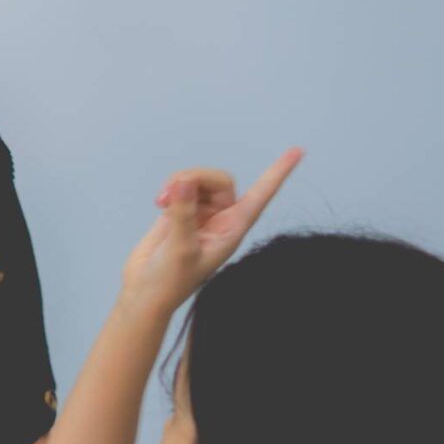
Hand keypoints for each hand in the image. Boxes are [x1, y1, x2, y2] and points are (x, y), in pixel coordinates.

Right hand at [119, 149, 303, 316]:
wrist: (145, 293)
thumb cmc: (169, 281)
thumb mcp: (182, 248)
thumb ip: (184, 213)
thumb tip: (184, 181)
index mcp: (233, 228)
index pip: (262, 195)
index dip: (279, 172)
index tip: (298, 151)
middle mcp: (221, 218)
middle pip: (220, 180)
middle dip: (197, 177)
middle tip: (173, 189)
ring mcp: (200, 214)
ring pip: (199, 180)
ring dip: (180, 182)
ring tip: (162, 200)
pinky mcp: (179, 211)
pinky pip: (182, 185)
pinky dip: (171, 188)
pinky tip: (160, 202)